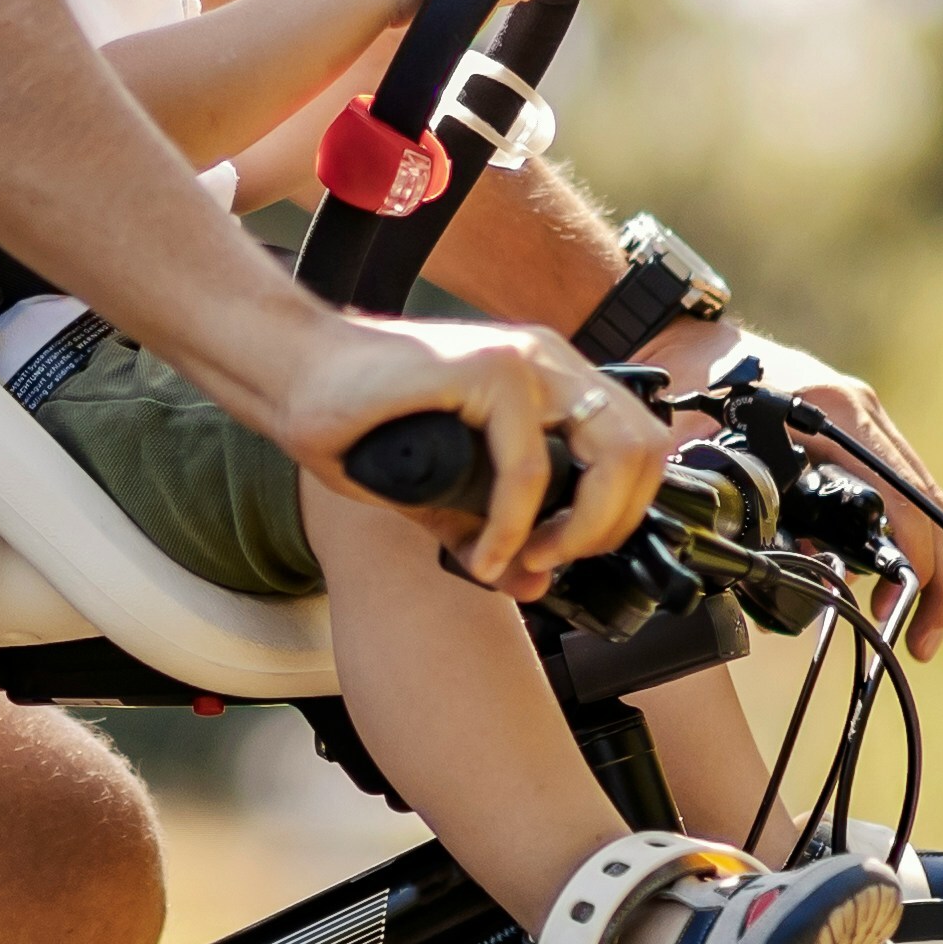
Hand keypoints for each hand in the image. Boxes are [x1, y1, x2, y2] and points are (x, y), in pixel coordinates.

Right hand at [253, 307, 667, 591]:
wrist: (296, 377)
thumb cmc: (362, 421)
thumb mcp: (443, 493)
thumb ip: (489, 529)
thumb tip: (532, 584)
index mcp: (551, 379)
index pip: (637, 447)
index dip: (616, 514)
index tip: (556, 554)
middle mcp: (550, 361)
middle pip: (646, 450)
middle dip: (610, 525)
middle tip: (549, 560)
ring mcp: (525, 360)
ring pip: (612, 453)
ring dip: (579, 526)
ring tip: (525, 556)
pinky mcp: (489, 368)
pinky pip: (529, 466)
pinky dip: (512, 525)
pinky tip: (482, 552)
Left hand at [640, 319, 942, 649]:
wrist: (677, 338)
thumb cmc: (688, 384)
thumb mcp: (705, 445)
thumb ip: (737, 503)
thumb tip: (772, 571)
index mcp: (838, 414)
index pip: (905, 500)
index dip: (917, 567)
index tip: (903, 619)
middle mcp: (861, 415)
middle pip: (928, 506)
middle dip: (933, 580)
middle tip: (917, 640)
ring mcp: (860, 422)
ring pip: (914, 501)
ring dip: (912, 562)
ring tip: (890, 618)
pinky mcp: (848, 433)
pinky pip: (886, 492)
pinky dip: (884, 539)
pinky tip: (859, 577)